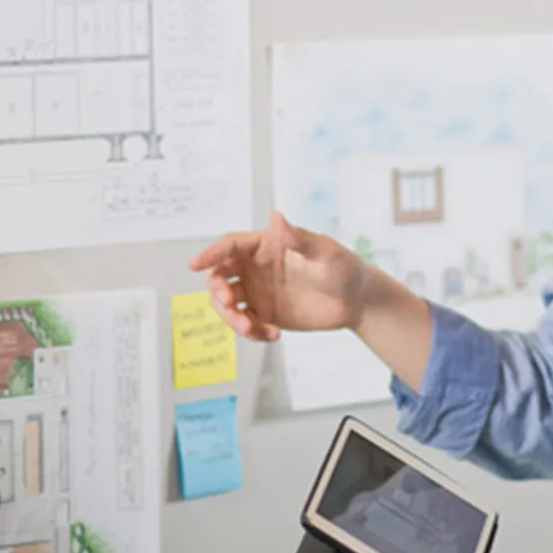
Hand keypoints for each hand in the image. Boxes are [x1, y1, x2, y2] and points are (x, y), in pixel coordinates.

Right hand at [188, 211, 370, 340]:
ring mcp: (258, 292)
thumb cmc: (344, 268)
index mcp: (266, 245)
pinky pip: (245, 324)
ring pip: (227, 304)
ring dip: (231, 318)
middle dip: (218, 290)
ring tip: (252, 329)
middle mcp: (256, 268)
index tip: (195, 264)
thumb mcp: (324, 252)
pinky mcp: (264, 314)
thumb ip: (299, 238)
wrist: (356, 301)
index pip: (231, 246)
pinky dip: (252, 332)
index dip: (211, 253)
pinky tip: (273, 335)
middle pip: (220, 276)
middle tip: (229, 303)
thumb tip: (275, 217)